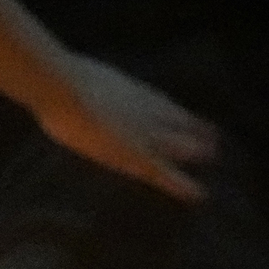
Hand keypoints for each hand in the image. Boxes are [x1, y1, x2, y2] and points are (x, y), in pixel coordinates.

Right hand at [33, 53, 214, 201]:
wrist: (63, 89)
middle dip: (193, 131)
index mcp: (128, 90)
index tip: (190, 117)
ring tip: (213, 157)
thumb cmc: (59, 78)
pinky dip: (182, 184)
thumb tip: (55, 74)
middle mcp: (144, 111)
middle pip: (175, 122)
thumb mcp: (73, 73)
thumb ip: (77, 79)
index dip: (175, 112)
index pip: (159, 102)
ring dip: (195, 151)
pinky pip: (165, 174)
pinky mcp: (138, 156)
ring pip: (177, 144)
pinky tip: (199, 195)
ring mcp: (144, 133)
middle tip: (213, 138)